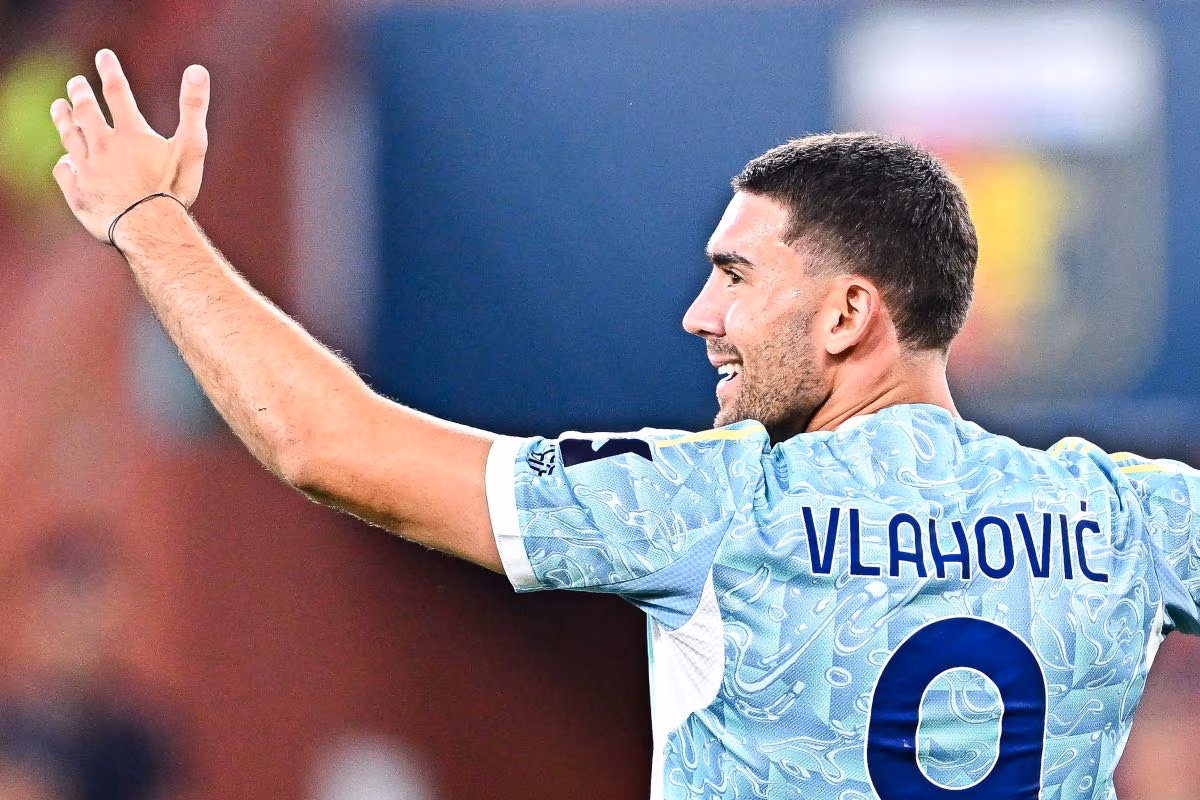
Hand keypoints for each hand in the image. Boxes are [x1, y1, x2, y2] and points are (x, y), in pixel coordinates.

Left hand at [50, 49, 209, 242]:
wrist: (148, 228)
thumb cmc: (174, 190)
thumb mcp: (192, 147)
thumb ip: (194, 108)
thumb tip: (198, 70)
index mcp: (131, 134)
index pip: (117, 93)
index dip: (110, 72)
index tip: (104, 56)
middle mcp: (104, 146)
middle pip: (86, 112)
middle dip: (80, 94)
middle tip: (76, 83)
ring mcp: (88, 169)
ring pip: (70, 137)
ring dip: (64, 119)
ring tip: (59, 107)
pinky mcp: (78, 192)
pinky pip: (64, 172)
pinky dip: (65, 163)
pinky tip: (66, 161)